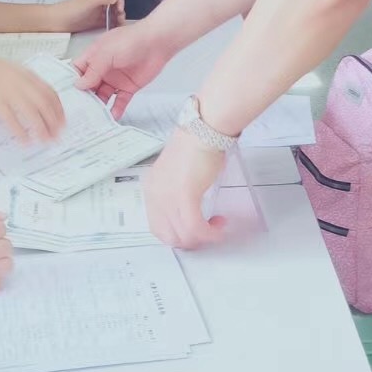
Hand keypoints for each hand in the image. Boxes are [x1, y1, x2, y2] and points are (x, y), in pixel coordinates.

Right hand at [0, 37, 64, 141]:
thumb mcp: (11, 71)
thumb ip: (24, 83)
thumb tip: (36, 101)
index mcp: (27, 74)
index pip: (50, 93)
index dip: (59, 109)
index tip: (62, 121)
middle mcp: (21, 82)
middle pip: (45, 104)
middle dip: (54, 122)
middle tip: (57, 135)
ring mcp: (9, 92)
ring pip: (32, 113)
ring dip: (41, 129)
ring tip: (44, 141)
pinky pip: (12, 120)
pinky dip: (21, 132)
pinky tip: (25, 141)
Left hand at [48, 0, 124, 33]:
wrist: (56, 21)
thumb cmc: (68, 10)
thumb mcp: (88, 2)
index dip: (119, 2)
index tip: (120, 10)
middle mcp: (96, 4)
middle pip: (114, 6)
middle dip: (120, 12)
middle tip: (121, 20)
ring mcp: (94, 14)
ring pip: (110, 15)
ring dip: (116, 20)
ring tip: (118, 27)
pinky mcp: (92, 23)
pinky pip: (105, 24)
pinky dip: (110, 26)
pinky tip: (111, 30)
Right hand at [74, 21, 181, 116]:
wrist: (157, 42)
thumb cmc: (131, 40)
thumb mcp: (106, 53)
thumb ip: (93, 70)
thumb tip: (79, 84)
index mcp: (94, 57)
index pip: (78, 71)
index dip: (72, 82)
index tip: (66, 96)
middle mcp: (103, 69)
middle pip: (89, 86)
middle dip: (84, 97)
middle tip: (78, 111)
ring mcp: (115, 79)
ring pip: (102, 96)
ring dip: (98, 105)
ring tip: (93, 117)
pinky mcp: (129, 87)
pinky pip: (120, 101)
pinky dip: (116, 109)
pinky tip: (111, 116)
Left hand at [144, 128, 227, 249]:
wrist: (204, 131)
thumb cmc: (197, 146)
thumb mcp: (178, 175)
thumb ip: (178, 193)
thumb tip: (191, 212)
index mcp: (151, 189)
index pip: (158, 227)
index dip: (178, 235)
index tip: (195, 231)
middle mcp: (154, 195)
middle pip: (169, 236)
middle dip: (191, 241)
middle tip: (207, 233)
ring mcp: (167, 196)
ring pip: (184, 235)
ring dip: (204, 237)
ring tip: (217, 226)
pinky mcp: (184, 196)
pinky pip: (195, 227)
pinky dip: (209, 233)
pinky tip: (219, 228)